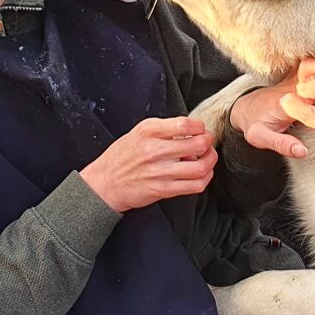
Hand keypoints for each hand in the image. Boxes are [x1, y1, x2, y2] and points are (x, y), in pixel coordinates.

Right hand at [79, 117, 217, 212]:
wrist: (105, 182)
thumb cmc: (122, 156)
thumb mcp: (138, 132)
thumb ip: (163, 129)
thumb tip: (190, 131)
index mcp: (149, 131)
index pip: (185, 124)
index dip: (200, 126)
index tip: (200, 128)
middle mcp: (155, 150)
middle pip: (198, 144)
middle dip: (209, 142)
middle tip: (207, 142)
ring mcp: (160, 171)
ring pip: (200, 167)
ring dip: (210, 161)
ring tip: (207, 158)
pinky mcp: (163, 189)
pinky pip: (195, 185)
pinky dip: (205, 178)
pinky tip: (202, 174)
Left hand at [229, 58, 314, 158]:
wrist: (247, 106)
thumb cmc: (256, 123)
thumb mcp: (260, 137)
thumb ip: (281, 144)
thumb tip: (303, 151)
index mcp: (284, 106)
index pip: (305, 112)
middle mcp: (292, 89)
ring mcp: (296, 79)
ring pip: (314, 67)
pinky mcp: (299, 74)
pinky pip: (313, 61)